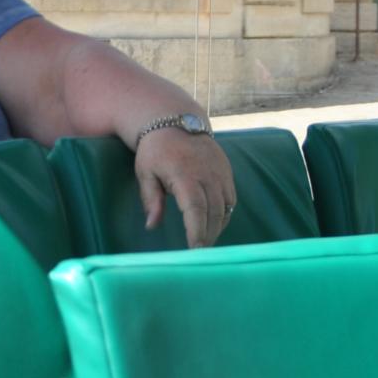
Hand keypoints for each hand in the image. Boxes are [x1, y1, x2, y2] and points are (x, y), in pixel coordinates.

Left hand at [135, 127, 237, 248]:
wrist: (175, 122)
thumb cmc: (155, 150)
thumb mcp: (145, 173)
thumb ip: (151, 200)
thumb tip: (151, 226)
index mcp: (184, 175)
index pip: (196, 209)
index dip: (197, 231)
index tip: (195, 251)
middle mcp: (207, 174)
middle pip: (214, 212)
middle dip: (208, 236)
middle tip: (200, 255)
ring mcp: (220, 172)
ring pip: (226, 207)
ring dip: (217, 228)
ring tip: (206, 243)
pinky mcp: (227, 172)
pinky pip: (231, 199)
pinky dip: (225, 214)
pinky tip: (215, 225)